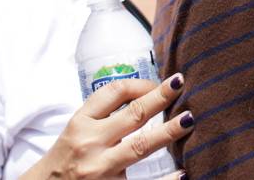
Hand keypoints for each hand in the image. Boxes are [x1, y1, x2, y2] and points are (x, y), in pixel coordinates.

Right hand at [22, 73, 191, 179]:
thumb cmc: (65, 160)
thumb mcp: (76, 131)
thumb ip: (104, 115)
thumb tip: (147, 95)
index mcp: (81, 123)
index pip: (113, 92)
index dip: (141, 83)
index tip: (159, 83)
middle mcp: (90, 144)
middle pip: (133, 115)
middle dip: (159, 98)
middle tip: (181, 84)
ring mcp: (99, 170)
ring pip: (140, 147)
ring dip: (168, 132)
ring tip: (189, 119)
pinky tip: (182, 173)